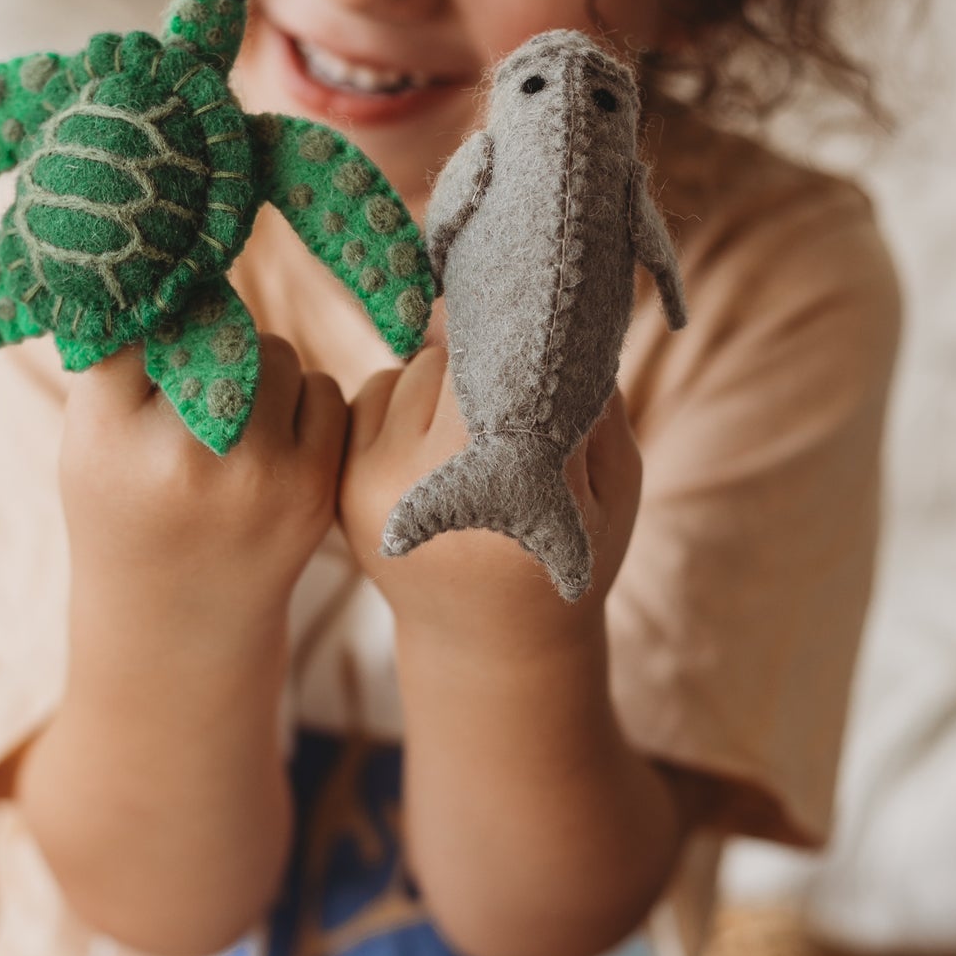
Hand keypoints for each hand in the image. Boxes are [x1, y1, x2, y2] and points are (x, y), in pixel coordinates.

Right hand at [60, 333, 347, 640]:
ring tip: (227, 415)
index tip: (154, 307)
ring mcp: (257, 476)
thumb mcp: (89, 442)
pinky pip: (324, 391)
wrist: (179, 622)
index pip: (140, 316)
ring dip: (258, 365)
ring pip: (276, 353)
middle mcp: (184, 457)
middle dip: (209, 338)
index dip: (152, 305)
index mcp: (109, 437)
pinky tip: (268, 439)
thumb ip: (120, 359)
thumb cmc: (125, 509)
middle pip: (218, 326)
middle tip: (192, 379)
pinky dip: (301, 401)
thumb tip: (175, 255)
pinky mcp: (312, 490)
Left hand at [338, 345, 641, 652]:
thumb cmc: (568, 555)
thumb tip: (554, 314)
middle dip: (486, 359)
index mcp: (504, 497)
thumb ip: (593, 400)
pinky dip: (406, 399)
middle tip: (515, 386)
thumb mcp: (613, 487)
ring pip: (411, 370)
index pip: (501, 369)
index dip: (520, 334)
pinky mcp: (341, 486)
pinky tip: (435, 447)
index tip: (546, 325)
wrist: (488, 641)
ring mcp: (372, 491)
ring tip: (476, 435)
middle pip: (451, 360)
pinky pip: (375, 392)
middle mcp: (424, 492)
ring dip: (447, 379)